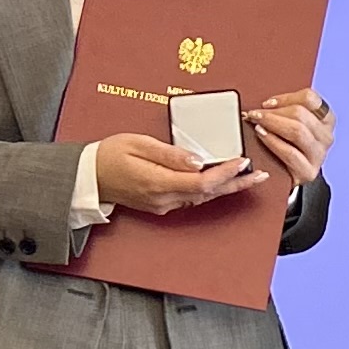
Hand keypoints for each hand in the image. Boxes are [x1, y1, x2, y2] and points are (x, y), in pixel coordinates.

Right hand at [94, 132, 260, 215]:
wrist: (88, 177)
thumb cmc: (108, 156)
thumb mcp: (138, 144)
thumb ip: (169, 154)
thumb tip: (198, 160)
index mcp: (158, 182)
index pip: (202, 181)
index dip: (226, 172)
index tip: (242, 160)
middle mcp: (163, 198)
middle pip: (209, 193)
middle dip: (236, 183)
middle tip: (260, 175)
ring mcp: (163, 204)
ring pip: (203, 197)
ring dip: (226, 187)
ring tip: (248, 177)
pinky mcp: (161, 204)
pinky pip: (192, 197)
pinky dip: (210, 189)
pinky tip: (221, 181)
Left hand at [245, 88, 335, 188]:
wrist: (291, 175)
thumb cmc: (290, 145)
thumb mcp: (293, 123)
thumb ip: (285, 110)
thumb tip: (264, 105)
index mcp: (326, 119)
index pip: (310, 98)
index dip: (286, 98)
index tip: (267, 103)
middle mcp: (326, 136)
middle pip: (301, 114)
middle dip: (274, 112)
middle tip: (255, 113)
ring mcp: (319, 155)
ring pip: (297, 131)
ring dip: (273, 123)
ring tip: (257, 122)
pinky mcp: (308, 171)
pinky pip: (289, 152)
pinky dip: (273, 141)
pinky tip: (262, 135)